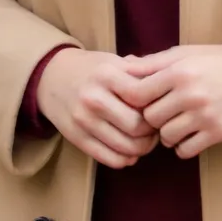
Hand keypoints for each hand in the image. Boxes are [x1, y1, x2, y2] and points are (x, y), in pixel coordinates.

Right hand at [36, 49, 159, 169]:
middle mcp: (93, 98)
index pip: (143, 99)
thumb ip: (141, 71)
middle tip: (157, 129)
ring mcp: (82, 120)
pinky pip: (109, 158)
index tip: (162, 108)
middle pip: (137, 127)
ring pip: (126, 147)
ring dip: (142, 149)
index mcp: (107, 75)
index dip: (158, 107)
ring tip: (145, 141)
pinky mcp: (75, 138)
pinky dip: (126, 159)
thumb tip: (170, 84)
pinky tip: (130, 151)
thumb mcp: (114, 61)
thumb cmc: (92, 69)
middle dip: (153, 132)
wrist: (51, 76)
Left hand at [122, 42, 221, 158]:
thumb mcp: (184, 54)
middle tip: (160, 111)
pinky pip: (185, 151)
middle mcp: (191, 94)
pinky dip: (182, 146)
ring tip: (176, 122)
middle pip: (150, 118)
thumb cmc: (216, 61)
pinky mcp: (217, 133)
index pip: (137, 94)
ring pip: (166, 137)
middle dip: (152, 117)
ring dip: (166, 133)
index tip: (141, 100)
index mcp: (179, 71)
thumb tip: (122, 66)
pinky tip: (188, 133)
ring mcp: (205, 116)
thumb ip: (152, 63)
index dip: (133, 99)